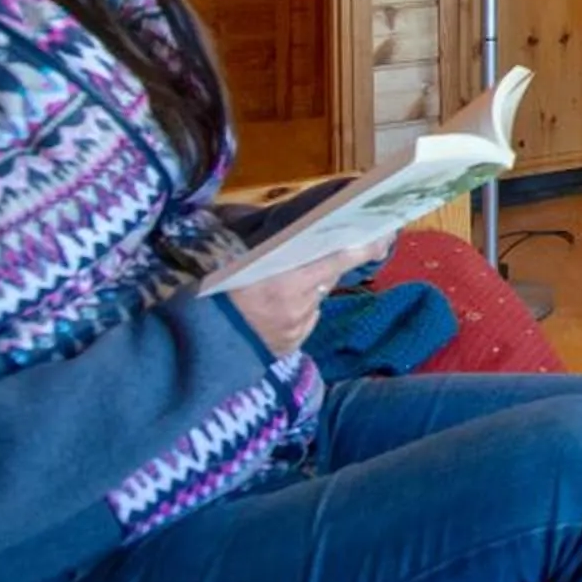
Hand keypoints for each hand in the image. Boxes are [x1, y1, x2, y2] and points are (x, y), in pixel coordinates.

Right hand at [225, 237, 390, 357]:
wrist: (198, 346)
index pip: (336, 259)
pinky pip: (305, 321)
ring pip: (316, 300)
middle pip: (328, 277)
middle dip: (326, 265)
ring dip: (307, 292)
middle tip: (312, 255)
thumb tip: (304, 245)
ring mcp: (297, 328)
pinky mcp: (292, 345)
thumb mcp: (243, 267)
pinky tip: (274, 313)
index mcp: (285, 281)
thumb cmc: (214, 297)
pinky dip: (298, 313)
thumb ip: (278, 259)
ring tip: (276, 291)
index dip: (362, 248)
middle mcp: (298, 306)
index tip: (383, 235)